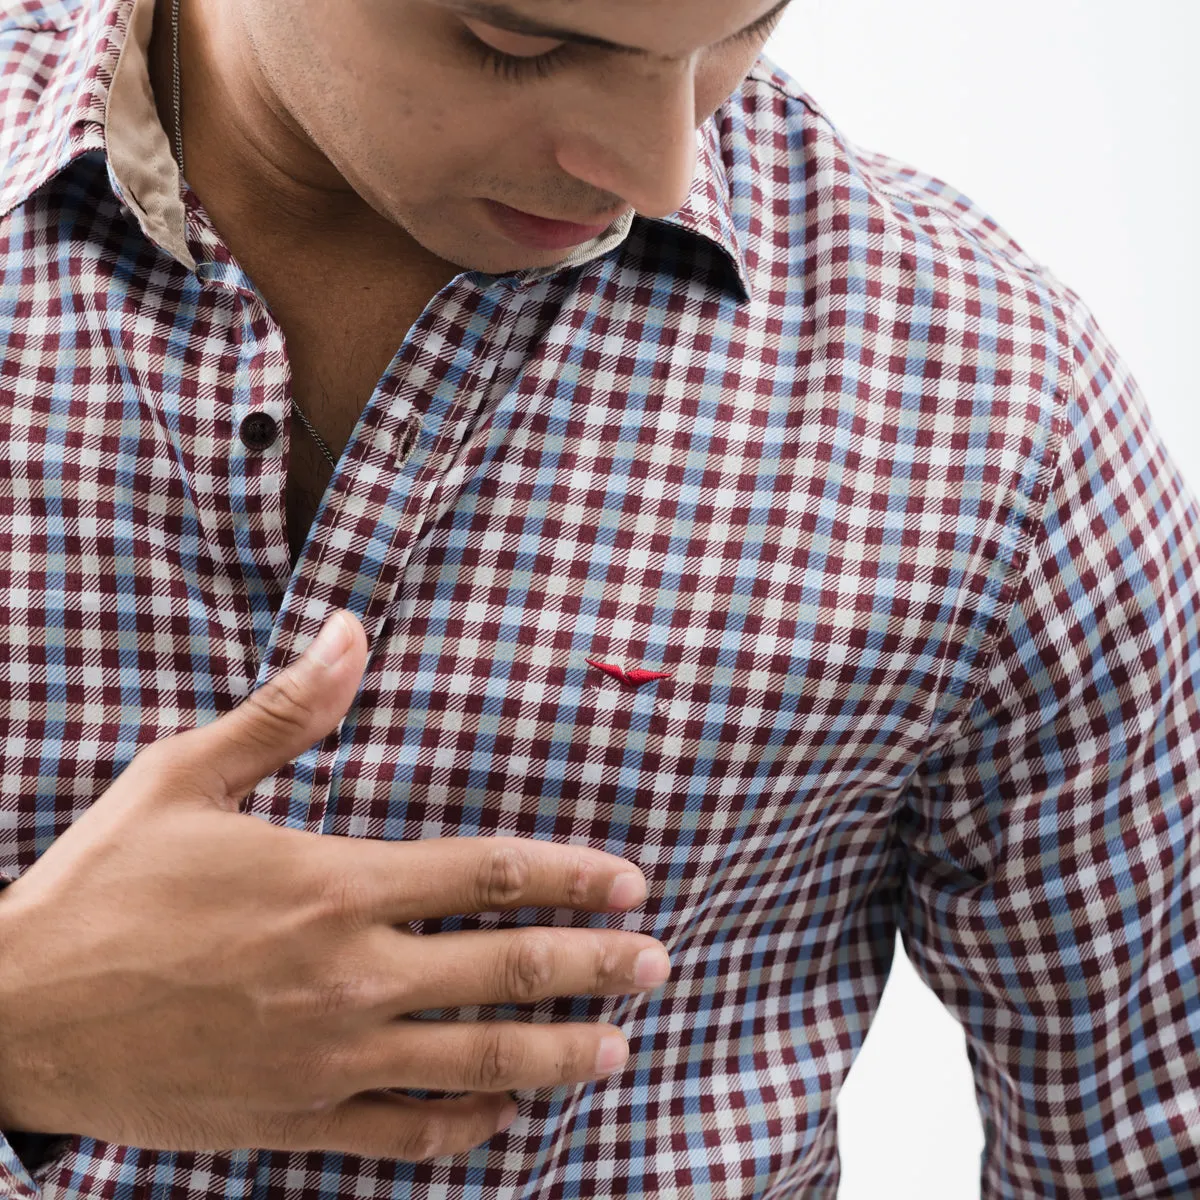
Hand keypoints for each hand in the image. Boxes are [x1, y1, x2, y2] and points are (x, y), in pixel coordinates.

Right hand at [0, 611, 667, 1160]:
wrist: (15, 1015)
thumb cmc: (104, 886)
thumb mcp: (184, 775)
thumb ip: (285, 710)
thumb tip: (351, 629)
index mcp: (332, 883)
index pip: (489, 873)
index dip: (571, 875)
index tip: (629, 879)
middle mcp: (348, 975)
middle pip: (507, 970)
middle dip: (595, 966)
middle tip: (656, 962)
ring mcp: (328, 1058)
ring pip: (477, 1063)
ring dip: (559, 1055)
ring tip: (617, 1049)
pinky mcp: (297, 1119)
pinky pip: (409, 1133)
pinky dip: (471, 1125)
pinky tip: (510, 1114)